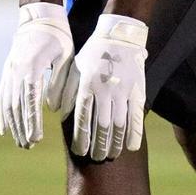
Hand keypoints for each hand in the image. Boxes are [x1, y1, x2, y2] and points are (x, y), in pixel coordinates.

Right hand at [0, 2, 76, 148]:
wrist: (39, 16)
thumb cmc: (59, 37)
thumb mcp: (66, 58)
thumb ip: (60, 83)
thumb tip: (53, 109)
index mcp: (33, 67)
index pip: (31, 101)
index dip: (32, 121)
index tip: (36, 139)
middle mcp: (17, 70)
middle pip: (17, 105)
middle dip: (21, 128)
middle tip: (29, 147)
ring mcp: (9, 71)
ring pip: (7, 103)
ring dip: (12, 125)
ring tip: (19, 142)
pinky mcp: (7, 71)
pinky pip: (2, 96)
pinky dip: (2, 114)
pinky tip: (4, 129)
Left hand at [71, 14, 147, 161]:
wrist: (120, 36)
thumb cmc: (93, 54)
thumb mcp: (74, 68)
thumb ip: (65, 90)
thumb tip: (57, 113)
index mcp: (86, 84)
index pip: (82, 118)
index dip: (81, 138)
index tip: (79, 151)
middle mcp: (105, 89)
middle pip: (101, 126)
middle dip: (98, 146)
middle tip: (96, 158)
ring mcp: (123, 90)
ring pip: (119, 124)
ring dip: (114, 143)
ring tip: (110, 155)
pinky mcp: (138, 90)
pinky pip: (136, 116)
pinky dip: (134, 134)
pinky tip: (131, 147)